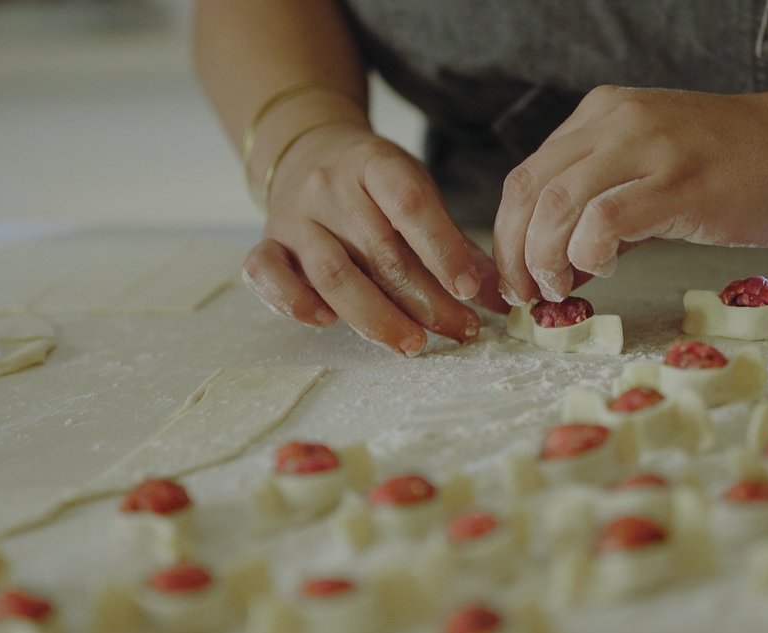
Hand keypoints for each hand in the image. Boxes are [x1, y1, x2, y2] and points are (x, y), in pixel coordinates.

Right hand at [243, 122, 507, 355]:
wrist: (309, 153)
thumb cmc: (375, 184)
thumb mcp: (417, 193)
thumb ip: (455, 244)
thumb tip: (501, 299)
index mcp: (375, 164)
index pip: (410, 204)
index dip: (443, 249)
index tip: (470, 290)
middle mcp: (330, 188)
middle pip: (380, 253)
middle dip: (426, 301)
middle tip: (460, 331)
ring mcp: (295, 217)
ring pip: (333, 274)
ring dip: (377, 317)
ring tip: (413, 344)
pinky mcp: (268, 242)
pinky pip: (266, 273)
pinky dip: (293, 302)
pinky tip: (326, 322)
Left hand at [493, 86, 767, 303]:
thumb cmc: (739, 167)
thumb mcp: (653, 166)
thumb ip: (603, 203)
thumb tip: (556, 264)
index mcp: (602, 115)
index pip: (527, 176)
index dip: (507, 235)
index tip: (515, 279)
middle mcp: (617, 121)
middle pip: (530, 191)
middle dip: (515, 254)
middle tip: (526, 297)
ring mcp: (649, 148)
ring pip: (558, 205)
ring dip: (546, 259)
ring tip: (561, 290)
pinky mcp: (681, 183)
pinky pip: (606, 220)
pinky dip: (589, 253)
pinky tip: (605, 269)